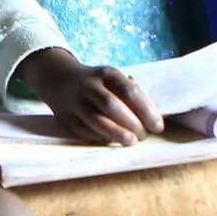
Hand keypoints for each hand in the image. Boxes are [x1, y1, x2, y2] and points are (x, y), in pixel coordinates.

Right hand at [17, 48, 163, 144]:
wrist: (58, 79)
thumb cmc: (97, 83)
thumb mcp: (113, 79)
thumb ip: (132, 94)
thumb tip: (150, 117)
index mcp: (106, 73)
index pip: (130, 91)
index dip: (146, 110)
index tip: (158, 126)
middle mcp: (89, 86)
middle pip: (112, 106)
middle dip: (132, 124)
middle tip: (144, 136)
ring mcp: (75, 102)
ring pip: (97, 121)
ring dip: (117, 133)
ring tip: (131, 141)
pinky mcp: (65, 117)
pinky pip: (85, 131)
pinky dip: (100, 137)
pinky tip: (111, 140)